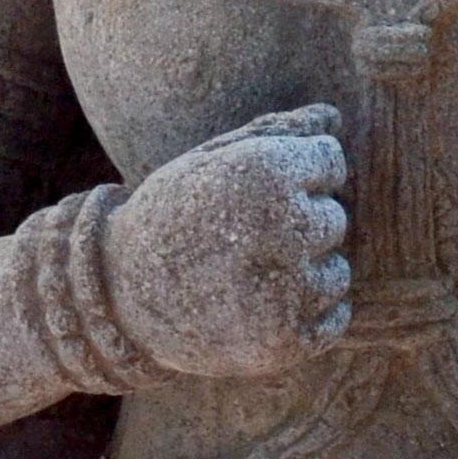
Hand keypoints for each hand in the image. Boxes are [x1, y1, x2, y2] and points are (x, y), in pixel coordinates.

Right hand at [105, 106, 352, 381]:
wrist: (119, 295)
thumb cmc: (171, 216)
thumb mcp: (210, 160)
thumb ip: (277, 132)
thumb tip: (335, 116)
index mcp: (268, 173)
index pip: (331, 161)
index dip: (292, 174)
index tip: (252, 193)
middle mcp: (285, 229)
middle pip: (335, 218)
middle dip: (297, 224)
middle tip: (242, 239)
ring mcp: (289, 292)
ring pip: (338, 272)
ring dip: (305, 272)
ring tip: (250, 275)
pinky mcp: (288, 342)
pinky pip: (335, 318)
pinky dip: (308, 315)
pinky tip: (263, 306)